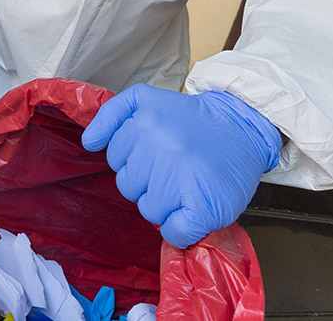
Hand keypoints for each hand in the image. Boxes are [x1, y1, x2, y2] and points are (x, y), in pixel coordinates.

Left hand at [82, 84, 280, 248]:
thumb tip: (89, 143)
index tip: (158, 151)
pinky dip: (180, 229)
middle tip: (174, 168)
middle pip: (128, 186)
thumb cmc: (192, 121)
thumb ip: (112, 116)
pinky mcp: (201, 206)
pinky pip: (173, 232)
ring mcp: (178, 176)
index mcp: (143, 119)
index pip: (115, 157)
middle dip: (148, 182)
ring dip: (165, 204)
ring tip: (186, 184)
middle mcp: (158, 145)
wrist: (243, 127)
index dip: (136, 159)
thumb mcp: (147, 100)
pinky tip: (192, 208)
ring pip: (148, 210)